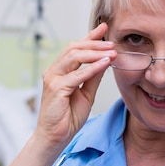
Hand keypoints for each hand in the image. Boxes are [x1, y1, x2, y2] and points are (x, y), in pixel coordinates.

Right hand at [35, 23, 116, 148]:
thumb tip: (104, 61)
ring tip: (111, 51)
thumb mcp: (85, 94)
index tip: (104, 28)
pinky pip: (76, 75)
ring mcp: (53, 79)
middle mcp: (54, 72)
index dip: (89, 37)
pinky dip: (92, 68)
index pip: (74, 48)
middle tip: (112, 41)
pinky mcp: (56, 88)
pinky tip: (104, 64)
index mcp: (60, 72)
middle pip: (73, 48)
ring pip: (74, 57)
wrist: (54, 137)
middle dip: (94, 43)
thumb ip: (92, 77)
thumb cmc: (67, 118)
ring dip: (95, 53)